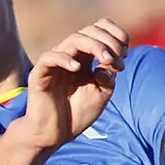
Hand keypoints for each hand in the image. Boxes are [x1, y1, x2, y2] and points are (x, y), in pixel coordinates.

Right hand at [14, 19, 128, 150]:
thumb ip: (108, 77)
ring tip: (106, 60)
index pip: (100, 29)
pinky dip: (64, 58)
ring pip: (74, 39)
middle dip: (108, 41)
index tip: (125, 54)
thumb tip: (107, 62)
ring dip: (94, 45)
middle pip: (89, 30)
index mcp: (85, 57)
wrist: (56, 134)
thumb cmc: (78, 114)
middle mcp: (70, 55)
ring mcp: (55, 63)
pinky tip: (77, 68)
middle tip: (117, 60)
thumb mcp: (101, 94)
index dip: (115, 34)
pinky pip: (49, 57)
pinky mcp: (40, 74)